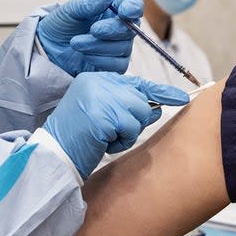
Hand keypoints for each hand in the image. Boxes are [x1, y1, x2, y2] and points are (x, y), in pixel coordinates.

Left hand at [37, 0, 143, 75]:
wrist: (47, 48)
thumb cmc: (60, 25)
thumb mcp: (71, 10)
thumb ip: (90, 4)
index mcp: (113, 9)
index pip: (134, 6)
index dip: (133, 8)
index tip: (124, 11)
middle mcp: (119, 28)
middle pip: (130, 29)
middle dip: (111, 30)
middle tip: (93, 30)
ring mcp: (118, 47)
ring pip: (123, 48)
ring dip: (98, 46)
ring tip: (76, 43)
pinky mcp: (113, 65)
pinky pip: (118, 65)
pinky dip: (100, 60)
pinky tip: (84, 55)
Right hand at [42, 72, 189, 176]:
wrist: (55, 156)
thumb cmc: (78, 140)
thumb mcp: (102, 116)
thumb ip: (127, 106)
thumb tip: (159, 107)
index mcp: (95, 79)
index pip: (136, 82)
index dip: (160, 91)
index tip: (181, 97)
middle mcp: (97, 82)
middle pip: (140, 99)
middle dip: (135, 120)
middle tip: (113, 132)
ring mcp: (100, 96)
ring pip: (140, 113)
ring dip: (128, 132)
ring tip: (105, 137)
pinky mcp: (104, 114)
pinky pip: (131, 128)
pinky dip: (122, 141)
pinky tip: (103, 142)